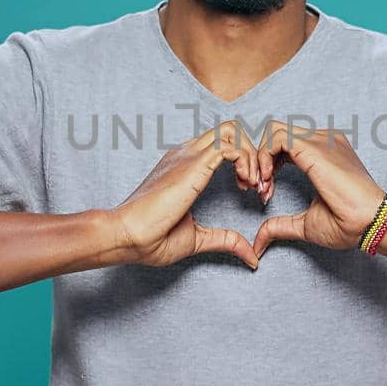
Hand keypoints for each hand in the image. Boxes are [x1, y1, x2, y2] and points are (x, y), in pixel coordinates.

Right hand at [111, 120, 263, 269]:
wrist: (128, 236)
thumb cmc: (152, 238)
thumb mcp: (198, 238)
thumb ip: (225, 240)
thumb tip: (251, 255)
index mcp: (185, 166)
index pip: (221, 144)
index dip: (244, 163)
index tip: (249, 191)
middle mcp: (186, 154)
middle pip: (230, 130)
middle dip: (253, 153)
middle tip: (258, 184)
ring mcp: (188, 155)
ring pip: (232, 130)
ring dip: (252, 154)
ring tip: (254, 184)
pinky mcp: (193, 163)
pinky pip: (229, 145)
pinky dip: (246, 160)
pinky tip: (245, 184)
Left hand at [250, 120, 386, 258]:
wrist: (370, 223)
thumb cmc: (348, 224)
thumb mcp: (305, 224)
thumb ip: (280, 225)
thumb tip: (259, 241)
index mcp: (324, 153)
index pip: (285, 144)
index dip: (268, 165)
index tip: (265, 193)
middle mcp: (322, 141)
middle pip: (276, 133)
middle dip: (259, 158)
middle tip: (258, 188)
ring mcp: (319, 141)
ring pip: (273, 131)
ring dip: (259, 158)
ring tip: (263, 186)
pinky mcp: (314, 147)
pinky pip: (276, 138)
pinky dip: (264, 157)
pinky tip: (268, 181)